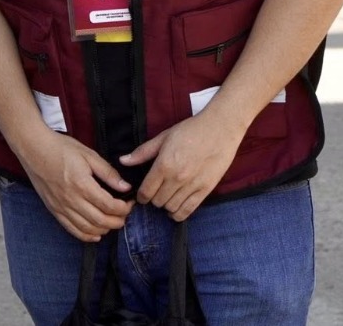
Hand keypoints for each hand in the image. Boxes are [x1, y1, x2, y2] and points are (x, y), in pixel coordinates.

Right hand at [17, 129, 134, 241]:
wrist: (33, 148)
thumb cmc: (61, 148)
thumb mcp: (88, 155)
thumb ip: (108, 172)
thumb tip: (126, 187)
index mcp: (82, 184)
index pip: (110, 206)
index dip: (124, 208)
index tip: (130, 202)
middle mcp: (71, 199)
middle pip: (101, 221)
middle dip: (118, 221)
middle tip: (125, 213)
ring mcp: (61, 207)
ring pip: (88, 229)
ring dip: (105, 229)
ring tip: (112, 221)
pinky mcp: (54, 210)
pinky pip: (72, 230)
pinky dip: (87, 236)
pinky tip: (96, 233)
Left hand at [121, 113, 242, 220]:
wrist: (219, 129)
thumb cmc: (190, 130)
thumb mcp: (163, 137)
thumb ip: (142, 152)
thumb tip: (123, 161)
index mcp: (164, 165)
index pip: (146, 191)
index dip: (141, 196)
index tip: (142, 195)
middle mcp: (177, 178)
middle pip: (158, 201)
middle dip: (153, 199)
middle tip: (155, 193)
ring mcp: (192, 186)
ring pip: (171, 207)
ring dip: (166, 205)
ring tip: (167, 198)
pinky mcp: (206, 190)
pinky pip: (189, 210)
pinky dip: (179, 214)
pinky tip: (176, 209)